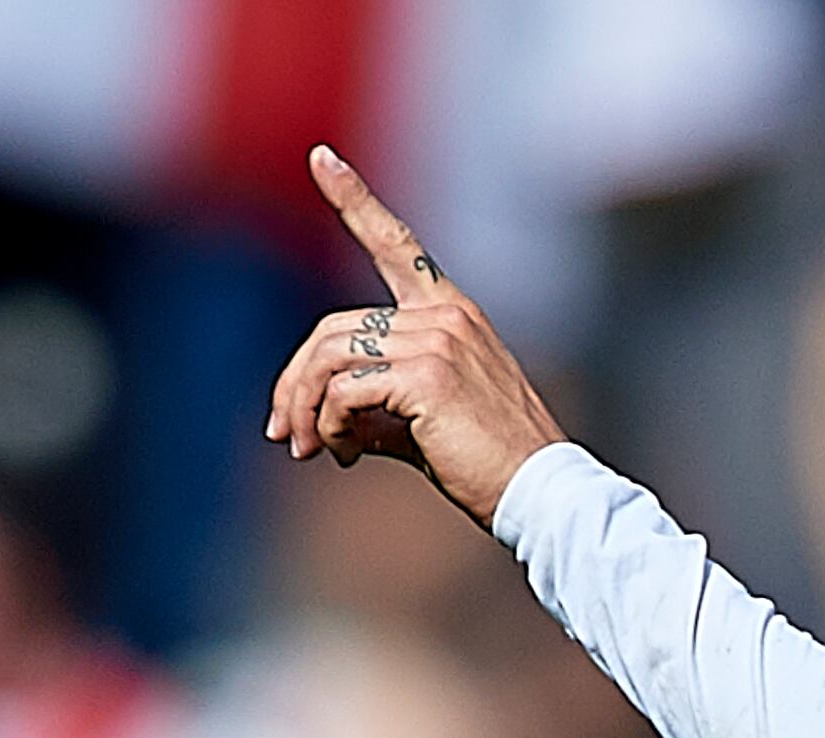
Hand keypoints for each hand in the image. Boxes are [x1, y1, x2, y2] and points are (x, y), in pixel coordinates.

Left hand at [263, 146, 564, 528]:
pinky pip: (345, 391)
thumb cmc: (490, 464)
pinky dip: (331, 426)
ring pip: (329, 358)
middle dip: (296, 383)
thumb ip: (379, 403)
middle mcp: (445, 315)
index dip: (354, 199)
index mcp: (453, 313)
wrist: (539, 493)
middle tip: (284, 434)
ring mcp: (438, 340)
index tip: (321, 157)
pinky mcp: (427, 375)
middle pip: (332, 329)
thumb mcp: (429, 418)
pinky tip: (345, 454)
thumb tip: (324, 421)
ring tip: (309, 449)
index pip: (395, 244)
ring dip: (306, 409)